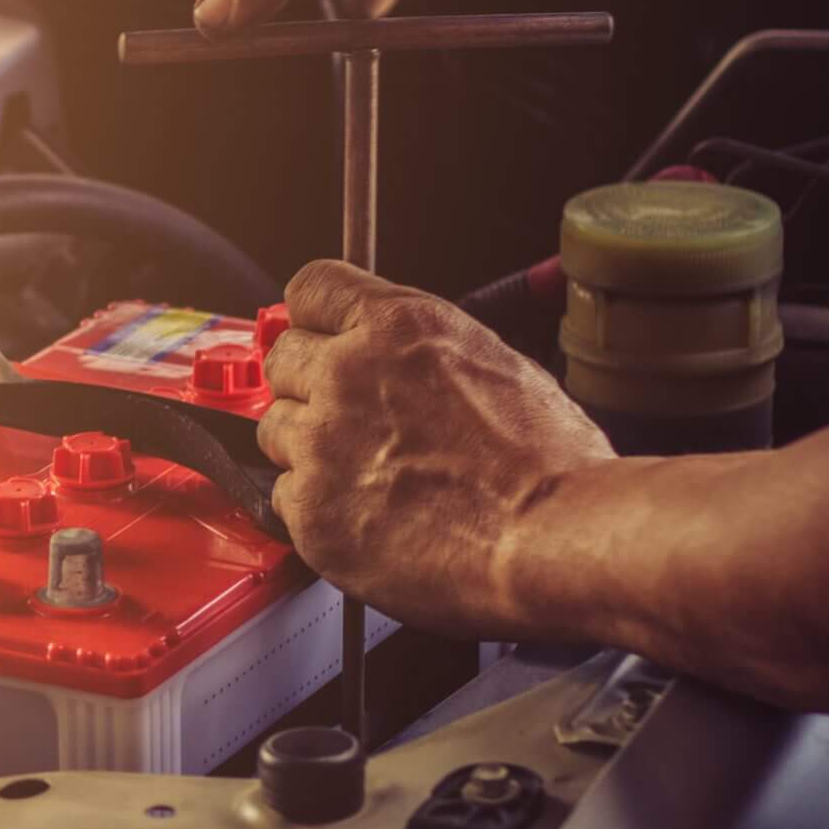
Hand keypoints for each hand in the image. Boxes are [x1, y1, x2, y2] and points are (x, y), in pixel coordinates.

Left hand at [258, 261, 614, 634]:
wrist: (552, 539)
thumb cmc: (549, 464)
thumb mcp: (496, 363)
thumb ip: (423, 352)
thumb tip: (396, 355)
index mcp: (397, 327)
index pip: (311, 289)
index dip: (315, 317)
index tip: (319, 336)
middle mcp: (347, 375)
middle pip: (282, 360)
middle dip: (310, 385)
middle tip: (352, 420)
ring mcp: (321, 444)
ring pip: (276, 430)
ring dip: (308, 448)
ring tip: (370, 475)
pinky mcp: (310, 509)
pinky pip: (284, 495)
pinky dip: (316, 506)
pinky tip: (367, 516)